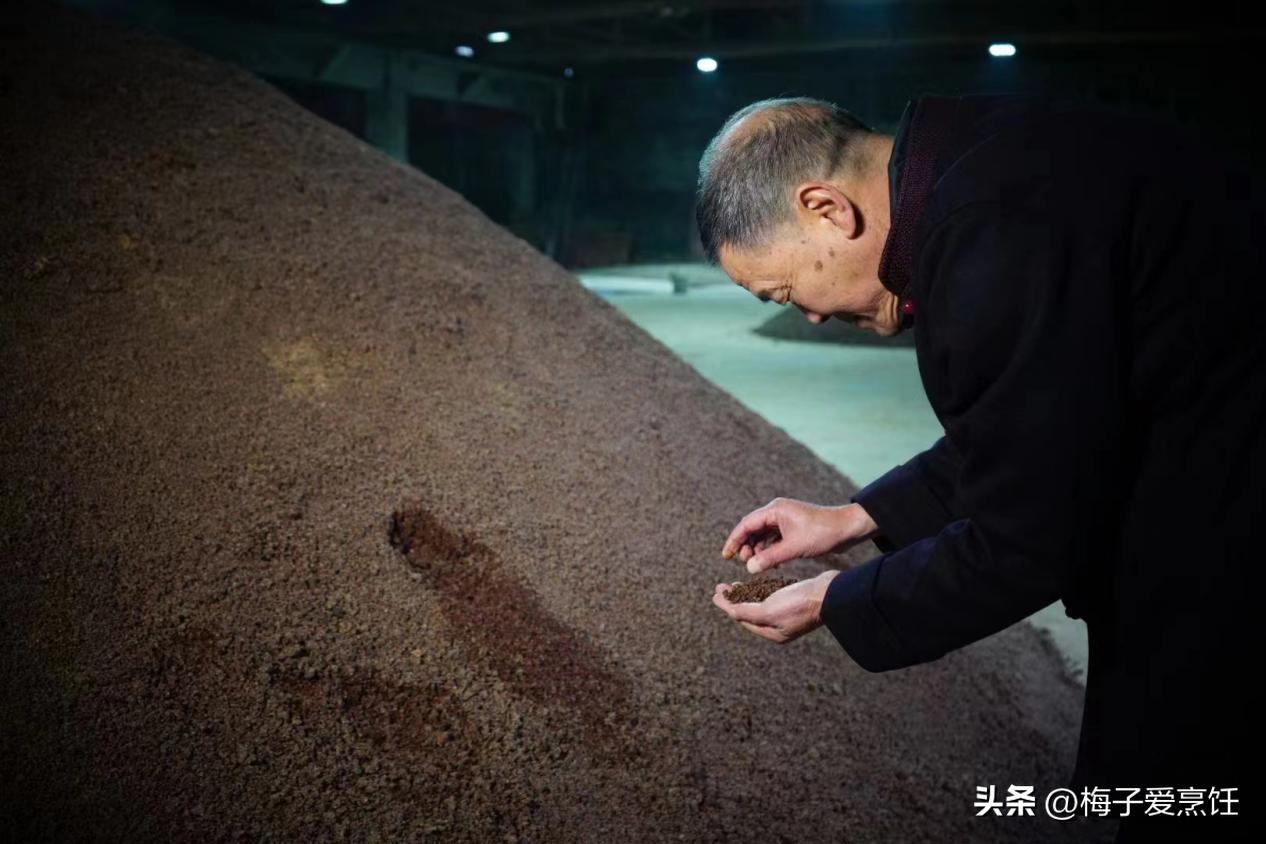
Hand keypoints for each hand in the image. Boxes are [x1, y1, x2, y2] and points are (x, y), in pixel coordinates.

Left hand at [711, 571, 840, 643]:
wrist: (830, 592)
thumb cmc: (800, 603)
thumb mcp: (769, 610)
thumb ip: (747, 612)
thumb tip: (730, 612)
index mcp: (772, 633)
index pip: (742, 619)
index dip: (727, 606)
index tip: (715, 594)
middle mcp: (779, 626)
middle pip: (749, 612)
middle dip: (734, 600)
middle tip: (721, 587)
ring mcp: (787, 614)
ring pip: (760, 604)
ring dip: (745, 594)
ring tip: (732, 585)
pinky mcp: (794, 600)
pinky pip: (771, 597)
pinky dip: (760, 590)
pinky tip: (755, 583)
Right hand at [721, 498, 877, 573]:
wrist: (848, 529)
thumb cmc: (823, 534)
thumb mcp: (794, 548)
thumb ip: (769, 558)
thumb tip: (749, 568)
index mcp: (775, 510)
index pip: (746, 524)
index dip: (734, 540)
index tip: (726, 555)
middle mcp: (777, 512)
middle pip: (752, 528)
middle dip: (745, 546)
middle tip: (743, 563)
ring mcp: (785, 519)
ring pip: (763, 534)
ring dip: (758, 549)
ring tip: (756, 565)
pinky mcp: (793, 528)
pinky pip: (774, 538)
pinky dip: (770, 550)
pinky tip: (771, 563)